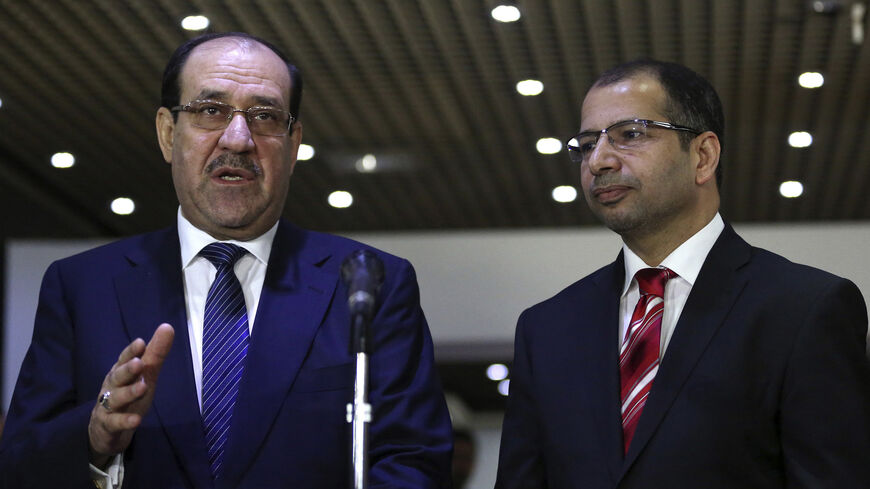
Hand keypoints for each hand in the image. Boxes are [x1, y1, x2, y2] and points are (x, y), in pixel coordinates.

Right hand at [88, 323, 173, 467]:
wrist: (105, 429)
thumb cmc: (129, 395)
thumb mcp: (145, 374)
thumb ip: (156, 353)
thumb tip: (167, 327)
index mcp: (120, 371)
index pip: (125, 359)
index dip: (132, 351)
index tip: (141, 342)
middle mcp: (112, 386)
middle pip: (118, 376)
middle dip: (128, 369)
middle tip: (139, 363)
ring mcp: (108, 406)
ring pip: (116, 398)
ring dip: (129, 392)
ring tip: (143, 387)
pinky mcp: (108, 425)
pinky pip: (115, 422)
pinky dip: (125, 421)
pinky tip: (137, 420)